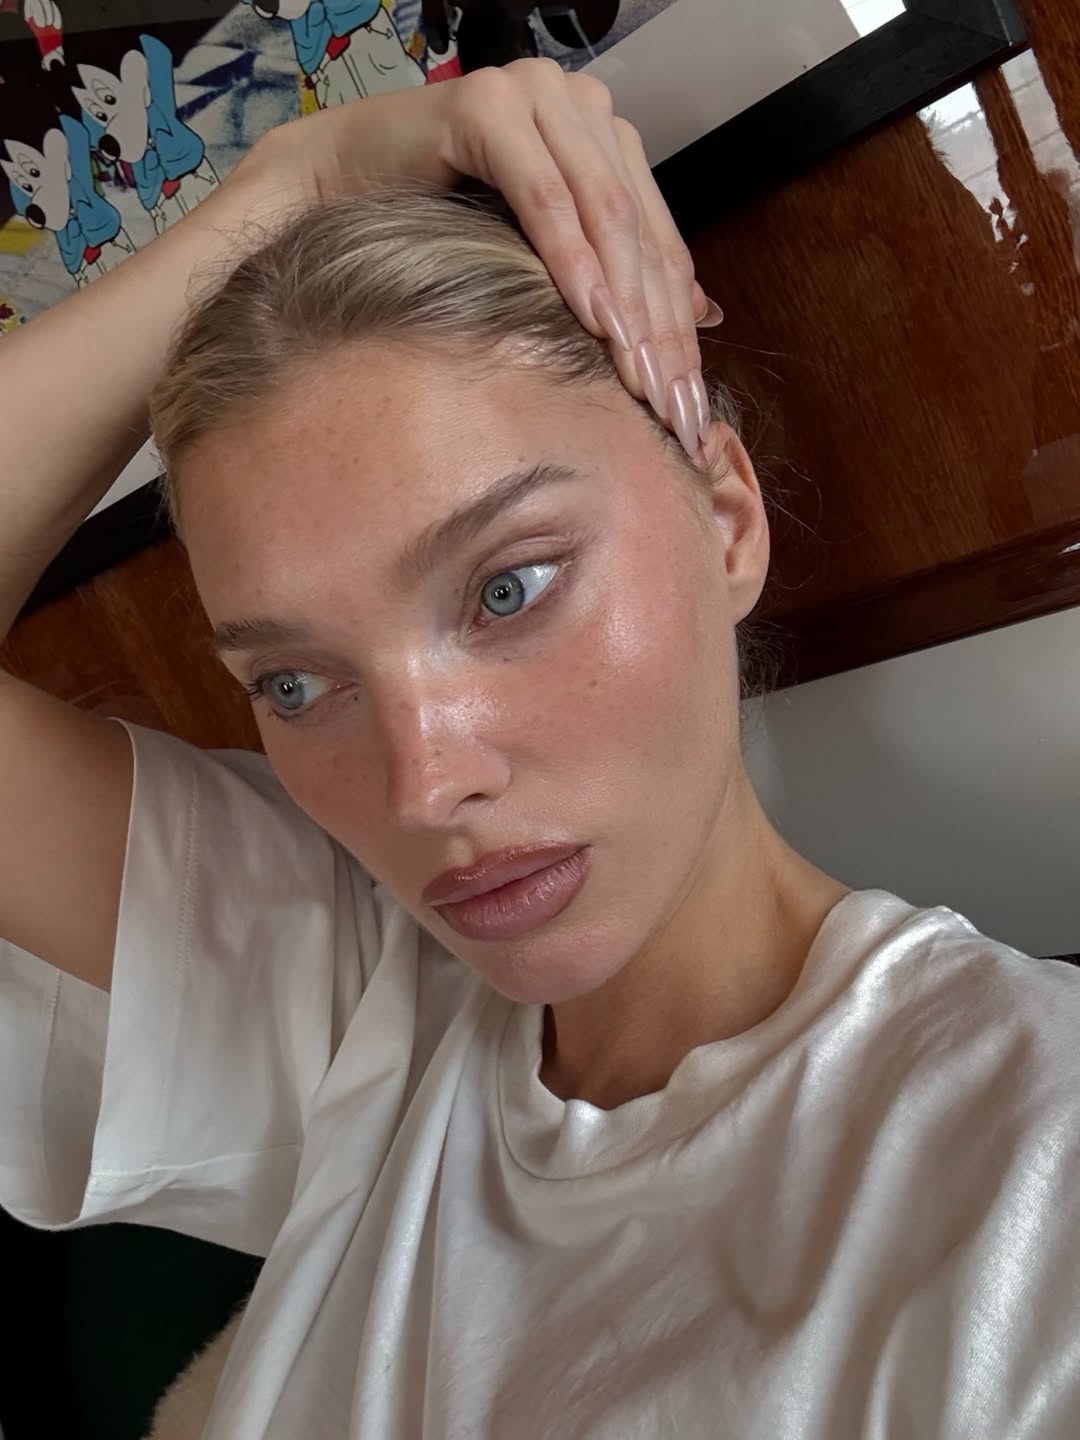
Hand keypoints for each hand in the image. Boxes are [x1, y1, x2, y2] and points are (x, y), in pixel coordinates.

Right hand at [243, 60, 722, 458]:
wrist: (331, 186)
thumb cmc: (434, 226)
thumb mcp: (542, 256)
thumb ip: (618, 273)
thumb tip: (704, 313)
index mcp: (604, 136)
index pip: (657, 241)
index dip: (679, 327)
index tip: (690, 403)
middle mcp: (579, 107)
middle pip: (639, 231)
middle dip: (660, 328)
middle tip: (673, 405)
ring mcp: (535, 98)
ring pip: (603, 211)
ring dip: (626, 301)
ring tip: (640, 376)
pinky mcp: (486, 108)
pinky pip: (543, 195)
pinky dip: (570, 259)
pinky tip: (592, 316)